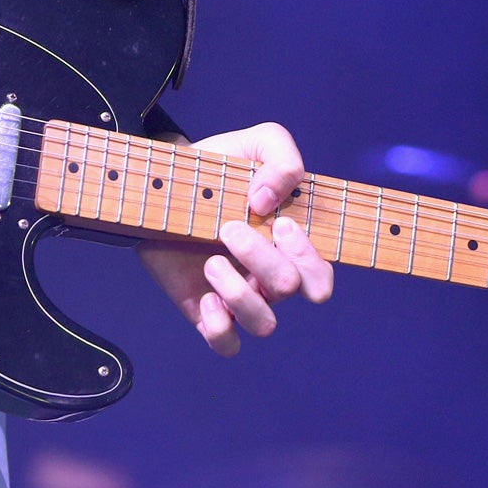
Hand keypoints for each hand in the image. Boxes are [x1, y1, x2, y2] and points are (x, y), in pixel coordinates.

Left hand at [138, 122, 333, 355]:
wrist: (166, 180)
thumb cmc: (220, 165)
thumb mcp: (258, 143)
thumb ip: (283, 160)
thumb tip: (269, 202)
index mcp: (290, 245)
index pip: (321, 277)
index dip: (308, 257)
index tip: (278, 223)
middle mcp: (269, 275)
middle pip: (292, 291)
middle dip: (263, 259)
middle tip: (229, 228)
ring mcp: (239, 295)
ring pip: (264, 324)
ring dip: (239, 292)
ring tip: (211, 261)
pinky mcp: (205, 309)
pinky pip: (226, 343)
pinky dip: (220, 326)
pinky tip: (205, 296)